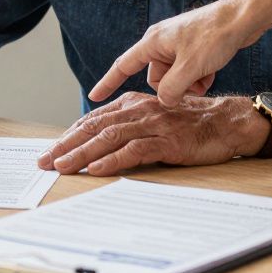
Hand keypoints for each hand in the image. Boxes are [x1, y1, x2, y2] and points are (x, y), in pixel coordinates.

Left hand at [36, 92, 267, 176]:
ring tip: (63, 166)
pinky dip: (114, 160)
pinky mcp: (168, 141)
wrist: (226, 122)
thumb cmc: (190, 123)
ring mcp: (154, 124)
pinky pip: (136, 150)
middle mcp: (140, 110)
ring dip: (82, 153)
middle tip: (45, 161)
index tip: (50, 150)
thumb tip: (99, 143)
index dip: (69, 135)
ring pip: (110, 138)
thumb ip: (130, 125)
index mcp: (133, 103)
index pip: (93, 119)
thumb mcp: (154, 118)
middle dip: (67, 145)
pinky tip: (98, 168)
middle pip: (95, 127)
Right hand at [89, 0, 266, 106]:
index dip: (108, 83)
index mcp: (153, 43)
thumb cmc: (214, 36)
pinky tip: (212, 72)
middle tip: (193, 83)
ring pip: (174, 78)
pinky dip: (198, 77)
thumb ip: (171, 89)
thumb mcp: (189, 67)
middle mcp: (161, 42)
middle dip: (174, 87)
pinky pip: (188, 72)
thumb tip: (164, 102)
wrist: (242, 18)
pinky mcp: (193, 49)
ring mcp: (178, 45)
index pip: (123, 66)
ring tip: (205, 76)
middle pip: (156, 79)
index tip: (94, 97)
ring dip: (189, 84)